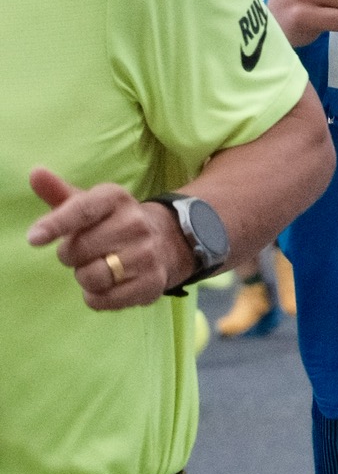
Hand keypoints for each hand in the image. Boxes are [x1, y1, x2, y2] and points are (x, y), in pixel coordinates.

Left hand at [27, 169, 193, 309]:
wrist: (166, 240)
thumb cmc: (113, 222)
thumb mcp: (89, 204)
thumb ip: (58, 192)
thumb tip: (35, 173)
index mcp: (115, 198)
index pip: (82, 210)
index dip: (56, 224)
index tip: (34, 238)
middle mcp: (135, 223)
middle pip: (79, 249)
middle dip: (70, 255)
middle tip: (84, 251)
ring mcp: (146, 254)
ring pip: (91, 277)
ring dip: (84, 277)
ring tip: (97, 267)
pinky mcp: (152, 282)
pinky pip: (104, 300)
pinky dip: (96, 297)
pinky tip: (106, 286)